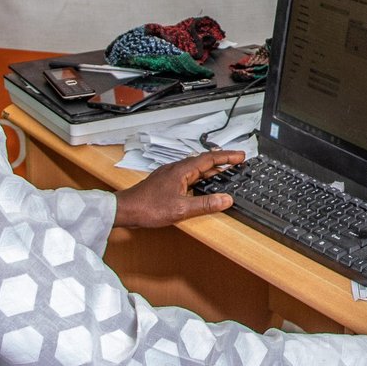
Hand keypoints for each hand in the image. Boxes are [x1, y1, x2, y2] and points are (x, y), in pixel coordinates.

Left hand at [113, 150, 244, 228]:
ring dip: (211, 169)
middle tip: (236, 162)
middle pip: (204, 161)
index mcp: (182, 170)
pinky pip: (188, 175)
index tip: (240, 156)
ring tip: (224, 172)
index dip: (227, 156)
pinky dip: (200, 177)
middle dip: (222, 161)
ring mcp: (170, 175)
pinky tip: (200, 184)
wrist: (126, 209)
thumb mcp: (181, 208)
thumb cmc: (147, 207)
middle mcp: (176, 169)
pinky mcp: (165, 182)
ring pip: (195, 168)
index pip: (210, 159)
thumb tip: (225, 200)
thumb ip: (205, 204)